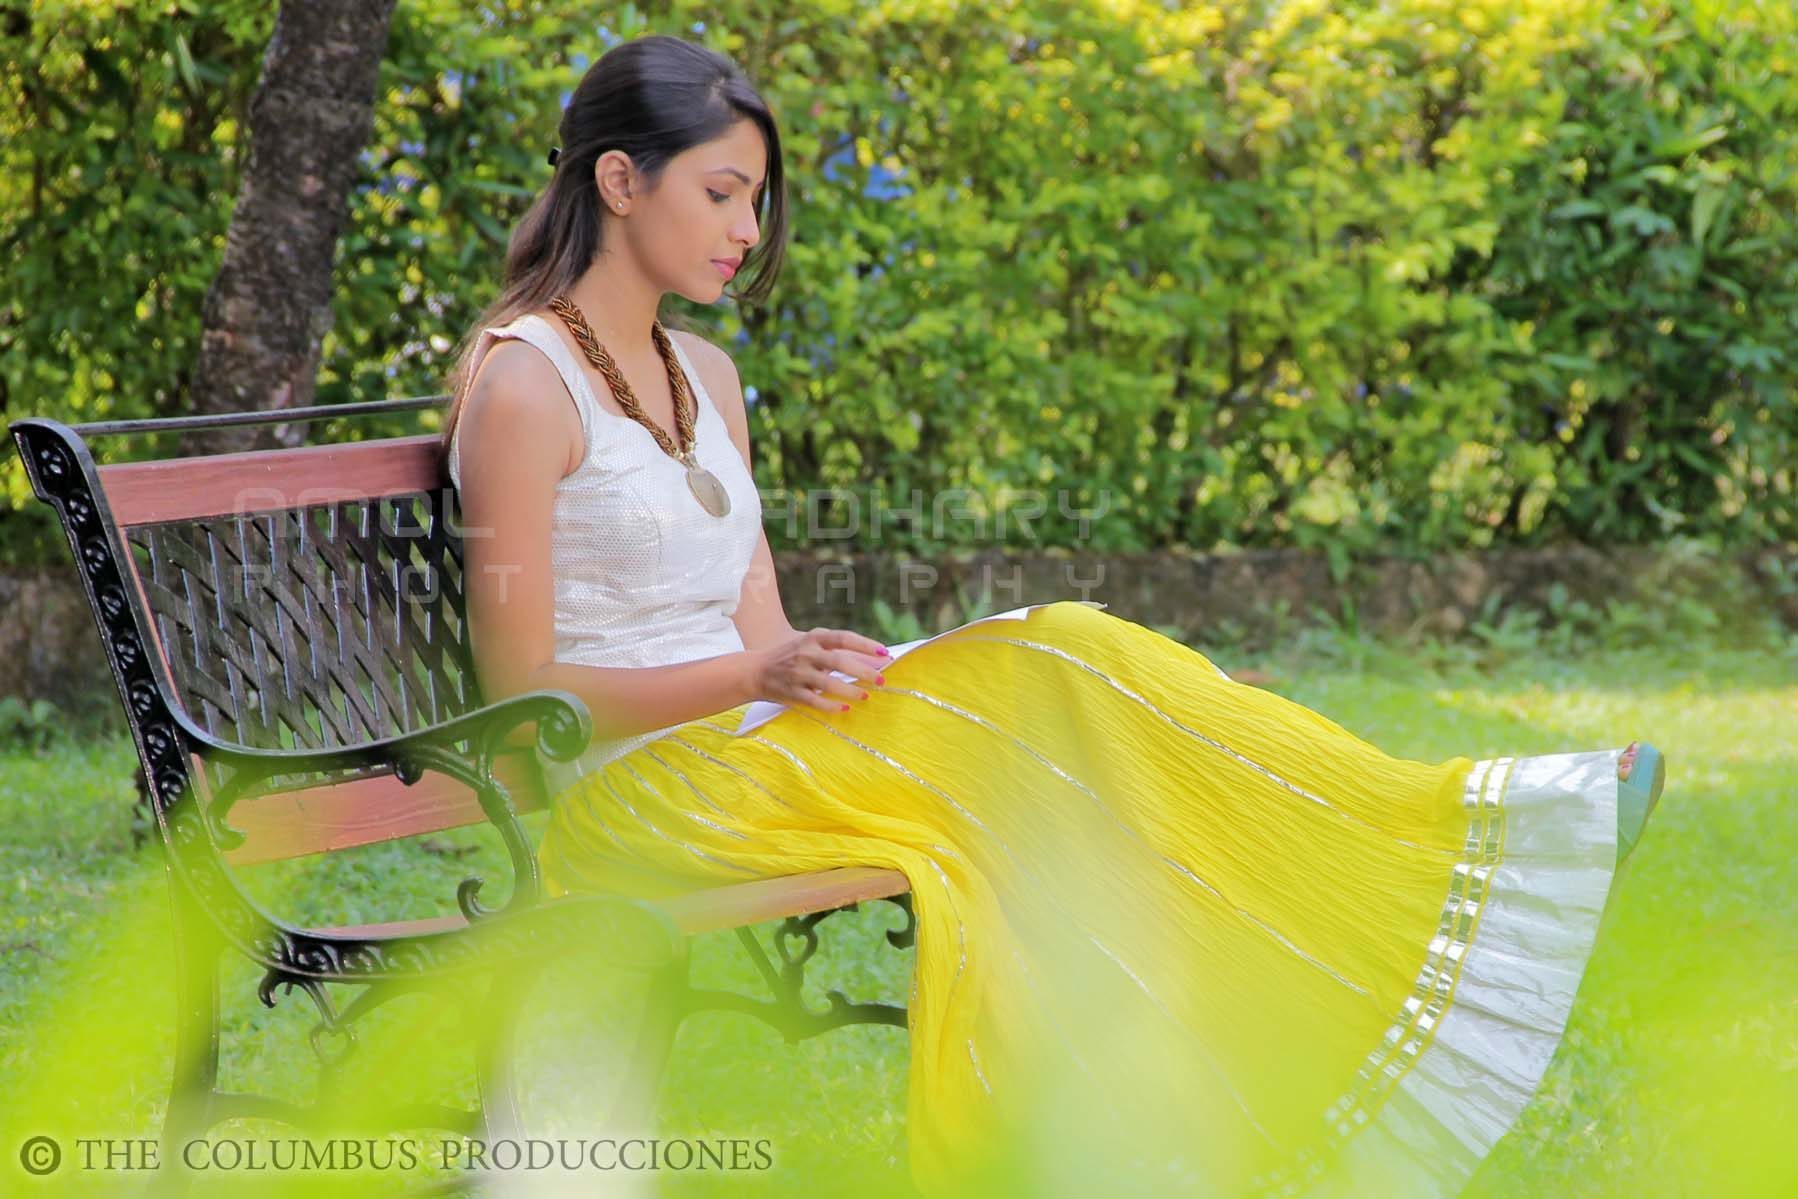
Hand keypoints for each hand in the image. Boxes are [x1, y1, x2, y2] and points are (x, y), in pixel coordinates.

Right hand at [747, 627, 889, 712]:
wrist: (755, 671)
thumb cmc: (792, 657)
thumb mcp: (811, 646)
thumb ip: (839, 650)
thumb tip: (876, 659)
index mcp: (813, 638)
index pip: (843, 638)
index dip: (865, 645)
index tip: (885, 653)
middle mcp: (806, 653)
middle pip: (839, 661)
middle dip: (863, 671)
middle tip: (881, 680)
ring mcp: (798, 673)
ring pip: (828, 683)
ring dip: (850, 690)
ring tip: (865, 696)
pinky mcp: (792, 692)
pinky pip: (815, 701)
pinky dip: (830, 705)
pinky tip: (844, 708)